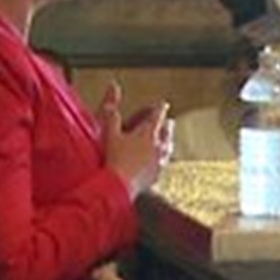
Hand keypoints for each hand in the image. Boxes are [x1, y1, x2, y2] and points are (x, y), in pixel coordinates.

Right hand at [98, 80, 171, 198]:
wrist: (119, 186)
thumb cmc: (114, 159)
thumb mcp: (110, 133)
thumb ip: (112, 113)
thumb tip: (112, 93)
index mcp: (147, 133)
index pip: (157, 115)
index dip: (159, 108)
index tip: (163, 104)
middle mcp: (157, 146)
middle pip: (167, 132)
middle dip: (167, 125)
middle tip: (169, 121)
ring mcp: (159, 162)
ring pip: (168, 148)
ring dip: (168, 141)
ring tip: (168, 141)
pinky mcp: (156, 176)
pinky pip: (164, 164)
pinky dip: (163, 159)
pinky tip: (161, 163)